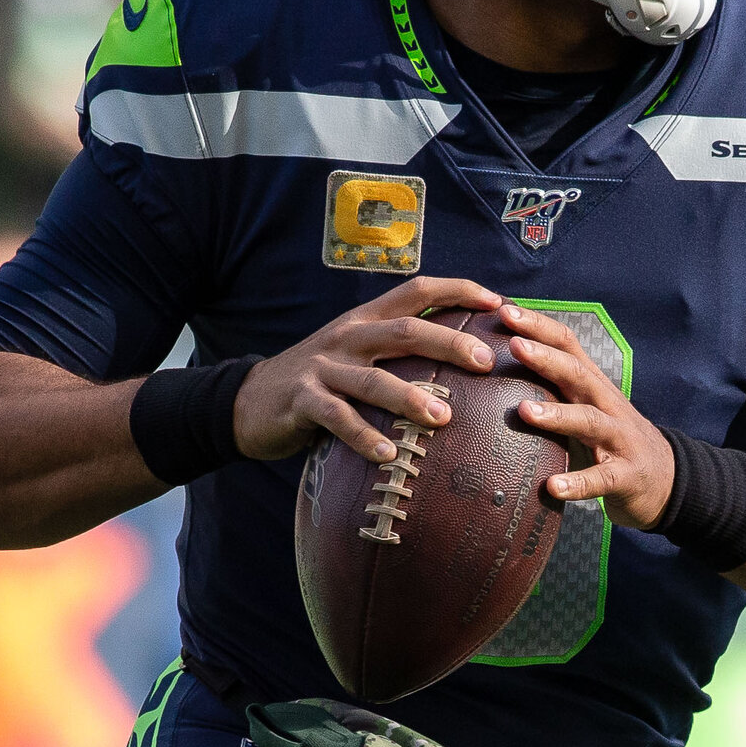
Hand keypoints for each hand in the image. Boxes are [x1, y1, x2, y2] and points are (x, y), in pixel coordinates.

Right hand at [231, 277, 501, 462]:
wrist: (248, 401)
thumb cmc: (321, 382)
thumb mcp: (357, 355)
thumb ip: (398, 353)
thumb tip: (463, 361)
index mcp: (366, 320)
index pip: (416, 291)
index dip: (457, 290)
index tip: (497, 301)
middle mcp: (348, 337)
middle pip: (406, 330)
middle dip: (449, 342)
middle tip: (486, 362)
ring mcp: (323, 368)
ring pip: (373, 379)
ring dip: (410, 398)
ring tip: (443, 418)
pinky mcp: (302, 401)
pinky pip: (337, 419)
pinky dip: (364, 437)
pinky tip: (390, 456)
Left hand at [498, 303, 674, 528]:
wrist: (667, 479)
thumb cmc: (612, 440)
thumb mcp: (587, 408)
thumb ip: (555, 391)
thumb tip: (497, 374)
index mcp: (594, 386)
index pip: (568, 345)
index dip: (539, 326)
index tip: (505, 310)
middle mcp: (608, 406)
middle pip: (578, 374)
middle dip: (546, 358)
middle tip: (514, 344)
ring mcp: (620, 440)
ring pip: (589, 421)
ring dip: (557, 415)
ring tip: (523, 411)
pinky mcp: (625, 476)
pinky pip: (601, 479)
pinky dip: (578, 483)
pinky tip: (553, 487)